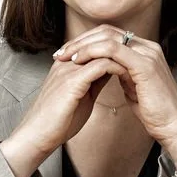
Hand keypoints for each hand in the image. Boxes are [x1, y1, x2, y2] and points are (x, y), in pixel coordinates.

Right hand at [12, 50, 127, 157]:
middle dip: (120, 47)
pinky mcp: (72, 81)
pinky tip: (127, 74)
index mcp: (67, 63)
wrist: (38, 135)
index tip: (132, 55)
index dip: (114, 47)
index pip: (94, 44)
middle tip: (138, 54)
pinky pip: (100, 65)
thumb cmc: (58, 120)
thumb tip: (111, 70)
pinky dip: (117, 67)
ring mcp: (68, 69)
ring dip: (120, 56)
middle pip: (97, 41)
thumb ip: (94, 79)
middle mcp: (66, 62)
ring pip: (100, 50)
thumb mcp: (81, 95)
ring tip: (136, 63)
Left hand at [53, 24, 176, 154]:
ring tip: (66, 57)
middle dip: (80, 41)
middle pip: (106, 32)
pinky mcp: (145, 65)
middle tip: (60, 52)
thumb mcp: (134, 87)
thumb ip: (123, 73)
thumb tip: (107, 69)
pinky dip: (93, 53)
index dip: (86, 41)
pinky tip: (79, 62)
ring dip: (82, 46)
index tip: (68, 53)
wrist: (174, 127)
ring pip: (107, 38)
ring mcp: (147, 54)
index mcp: (145, 50)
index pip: (110, 35)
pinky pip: (113, 50)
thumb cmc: (155, 112)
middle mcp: (148, 47)